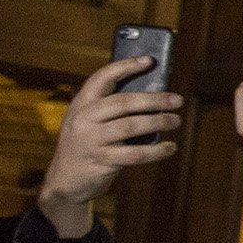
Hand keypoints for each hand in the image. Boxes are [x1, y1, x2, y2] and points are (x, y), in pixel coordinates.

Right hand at [37, 56, 180, 224]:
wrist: (64, 182)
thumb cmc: (86, 146)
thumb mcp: (89, 123)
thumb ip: (111, 110)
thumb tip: (153, 98)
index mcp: (81, 105)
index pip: (102, 78)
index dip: (126, 66)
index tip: (149, 60)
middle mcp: (83, 119)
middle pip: (123, 102)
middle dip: (154, 99)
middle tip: (178, 100)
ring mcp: (91, 140)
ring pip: (131, 126)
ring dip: (158, 122)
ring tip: (176, 121)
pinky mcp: (101, 161)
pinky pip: (135, 153)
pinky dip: (156, 150)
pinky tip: (170, 147)